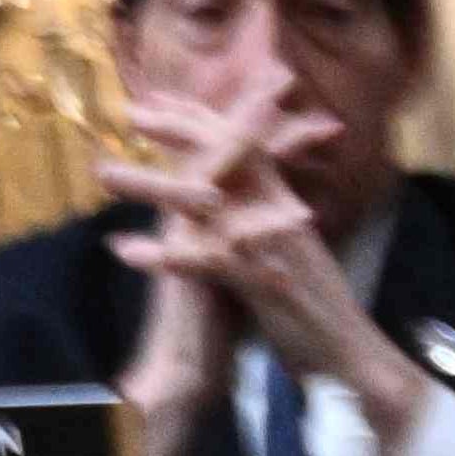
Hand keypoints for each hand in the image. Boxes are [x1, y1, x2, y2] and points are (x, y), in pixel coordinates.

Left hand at [108, 65, 419, 447]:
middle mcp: (279, 215)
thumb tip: (223, 188)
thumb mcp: (287, 247)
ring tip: (103, 174)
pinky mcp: (266, 284)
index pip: (241, 145)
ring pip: (203, 203)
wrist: (351, 356)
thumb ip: (258, 213)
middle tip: (131, 114)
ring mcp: (272, 246)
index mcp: (283, 204)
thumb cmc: (312, 303)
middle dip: (178, 131)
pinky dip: (166, 256)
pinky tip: (125, 251)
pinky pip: (208, 262)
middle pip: (224, 157)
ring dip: (150, 185)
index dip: (201, 119)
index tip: (159, 99)